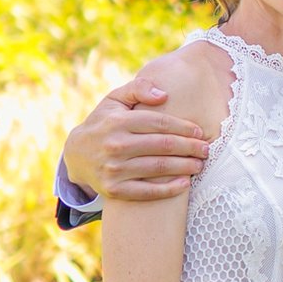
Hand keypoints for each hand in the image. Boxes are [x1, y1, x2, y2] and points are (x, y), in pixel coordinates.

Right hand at [65, 74, 212, 206]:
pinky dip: (168, 189)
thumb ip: (138, 89)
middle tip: (206, 150)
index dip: (184, 128)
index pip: (160, 123)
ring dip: (185, 167)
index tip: (199, 132)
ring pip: (159, 168)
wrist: (76, 155)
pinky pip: (147, 192)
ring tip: (200, 165)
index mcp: (118, 121)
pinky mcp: (114, 190)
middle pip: (163, 146)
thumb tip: (164, 94)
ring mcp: (114, 170)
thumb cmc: (104, 122)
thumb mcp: (115, 99)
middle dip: (190, 148)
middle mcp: (115, 145)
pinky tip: (184, 184)